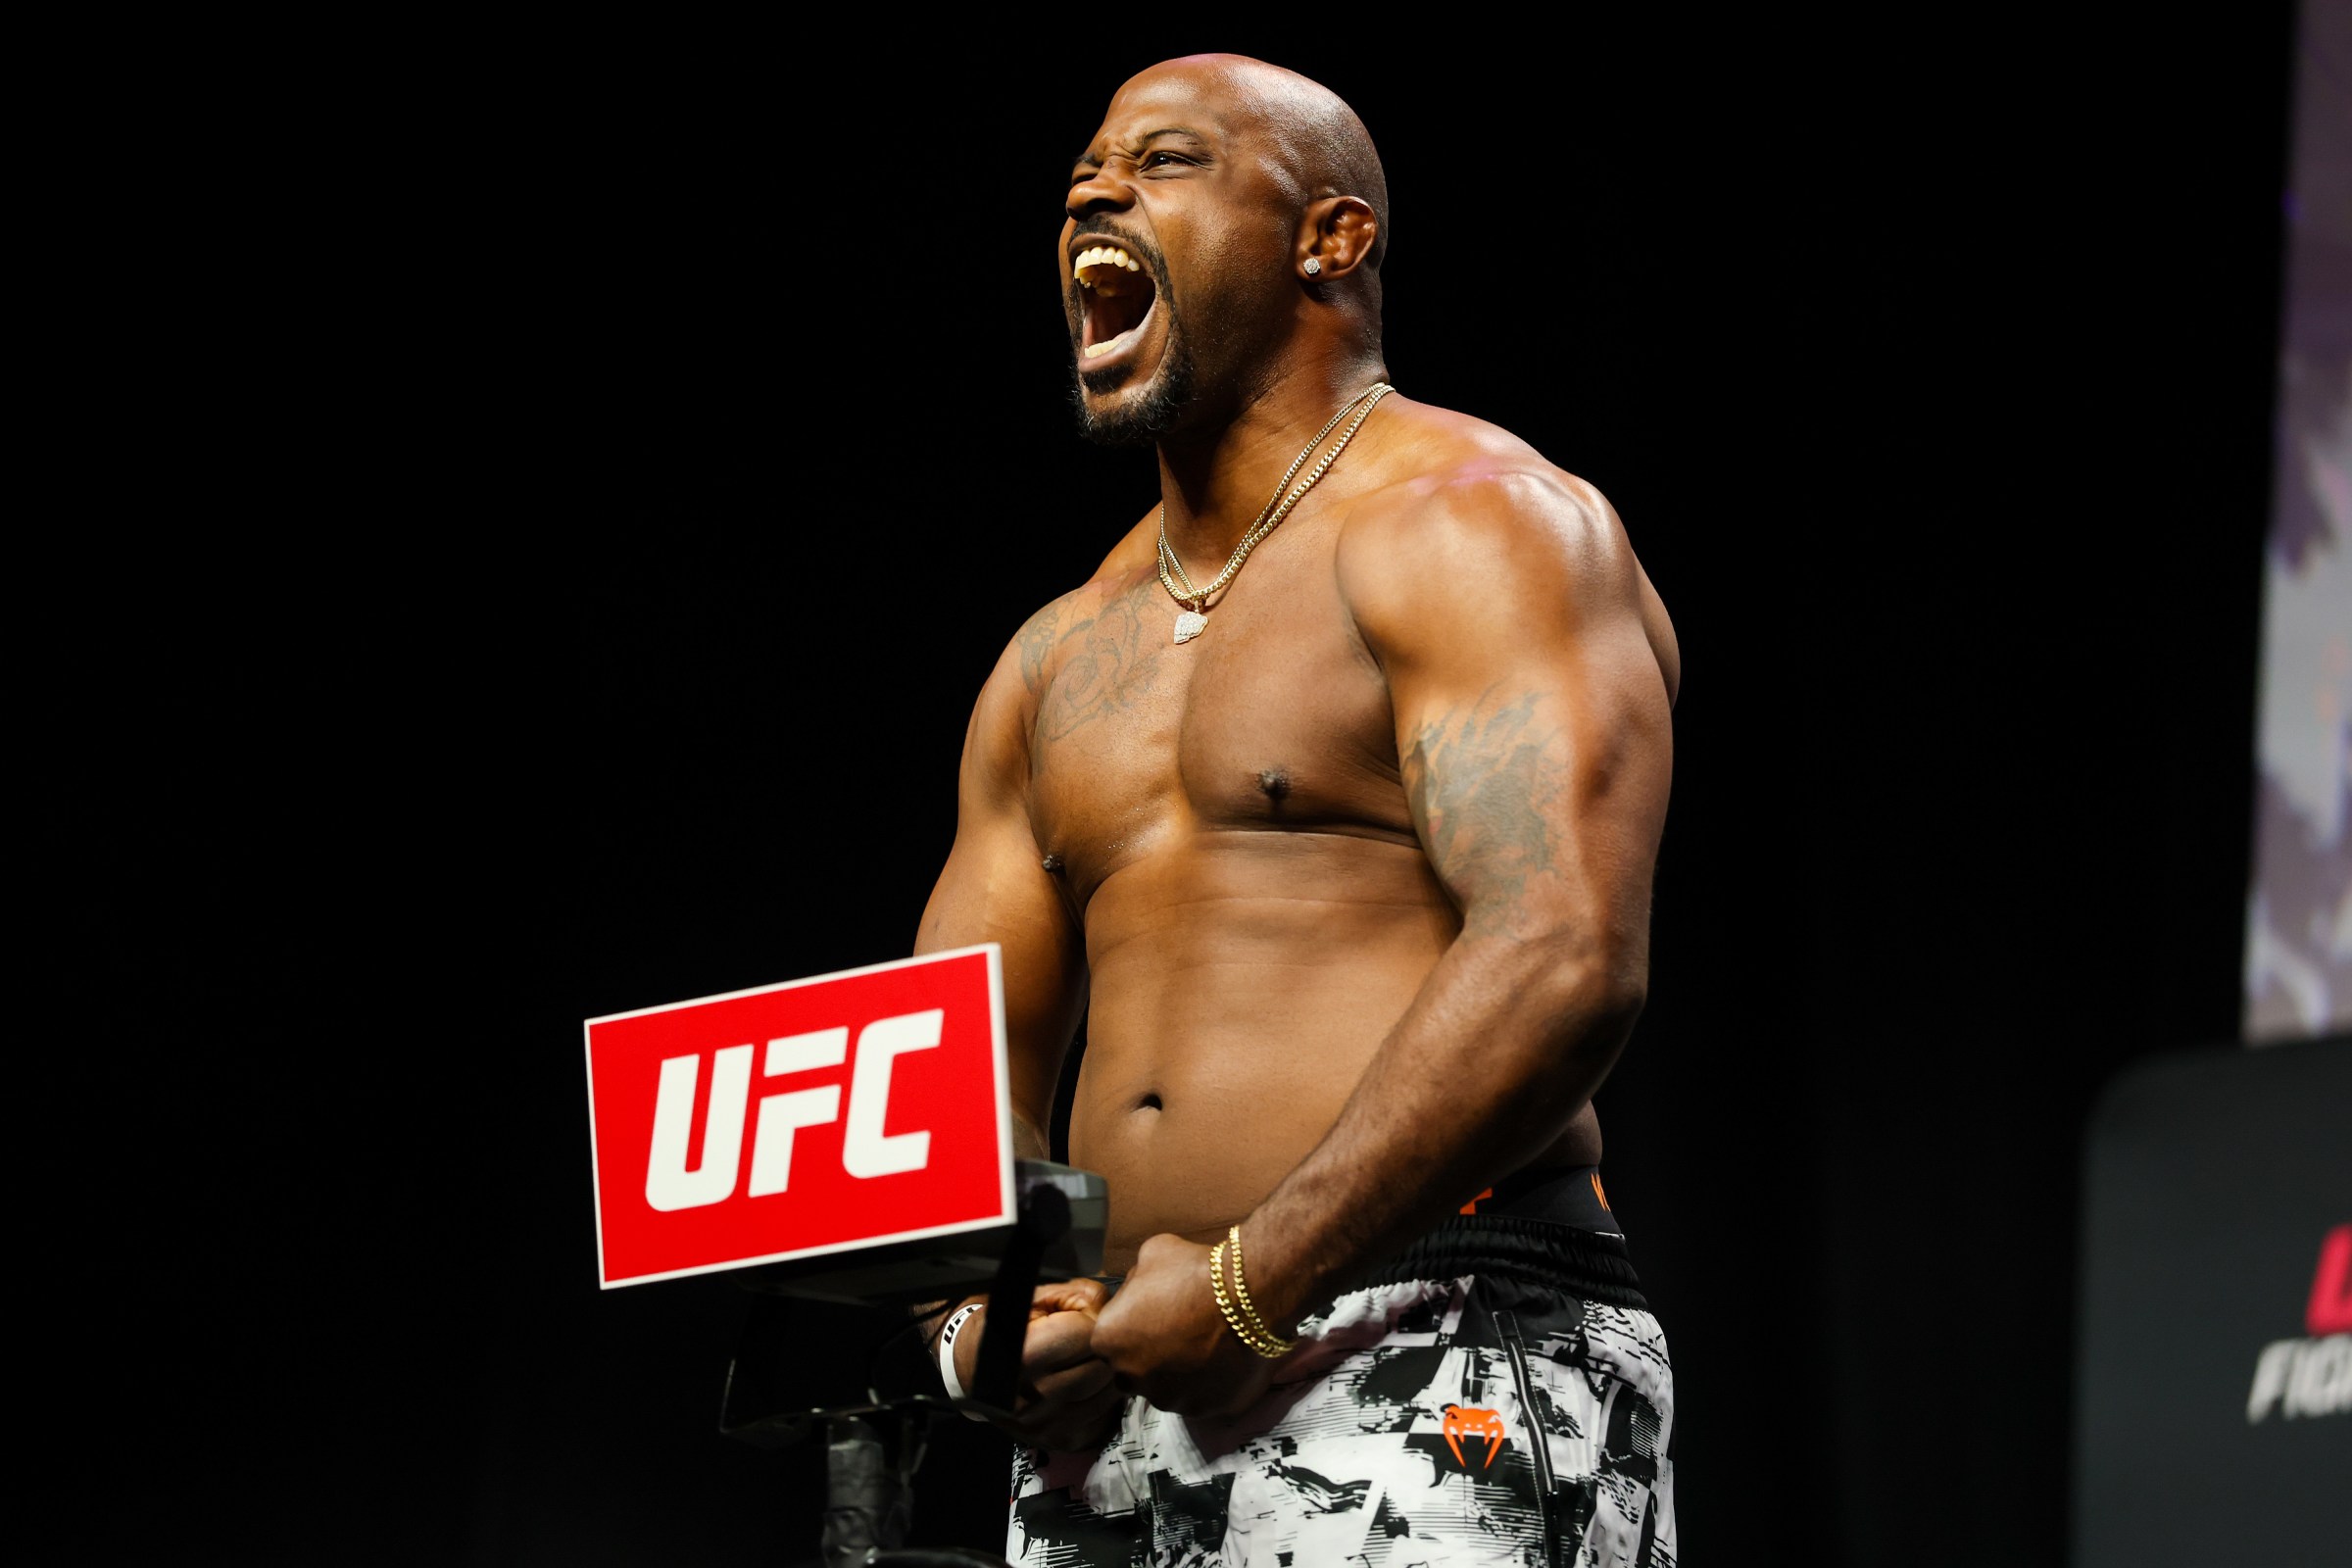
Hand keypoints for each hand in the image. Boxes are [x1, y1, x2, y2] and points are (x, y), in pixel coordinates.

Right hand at [953, 1278, 1122, 1451]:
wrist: (969, 1371)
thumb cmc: (1001, 1331)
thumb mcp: (1030, 1300)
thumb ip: (1074, 1296)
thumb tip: (1108, 1304)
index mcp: (1027, 1356)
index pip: (1088, 1334)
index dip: (1092, 1320)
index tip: (1083, 1318)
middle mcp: (1036, 1396)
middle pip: (1103, 1366)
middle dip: (1102, 1349)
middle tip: (1087, 1340)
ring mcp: (1049, 1424)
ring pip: (1109, 1394)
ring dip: (1106, 1374)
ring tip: (1087, 1361)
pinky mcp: (1059, 1440)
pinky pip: (1102, 1418)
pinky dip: (1101, 1399)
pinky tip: (1085, 1386)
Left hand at [1089, 1233, 1281, 1416]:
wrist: (1249, 1296)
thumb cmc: (1193, 1271)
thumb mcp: (1151, 1255)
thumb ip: (1135, 1282)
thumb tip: (1139, 1291)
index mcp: (1109, 1341)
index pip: (1110, 1338)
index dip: (1133, 1323)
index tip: (1156, 1311)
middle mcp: (1132, 1379)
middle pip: (1134, 1370)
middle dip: (1150, 1355)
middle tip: (1179, 1331)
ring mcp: (1171, 1401)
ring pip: (1168, 1390)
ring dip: (1180, 1373)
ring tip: (1206, 1345)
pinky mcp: (1207, 1411)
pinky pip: (1203, 1399)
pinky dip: (1211, 1384)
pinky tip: (1226, 1359)